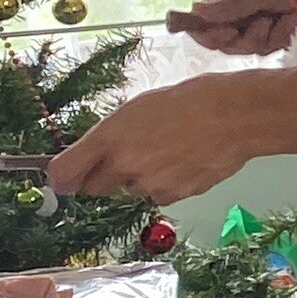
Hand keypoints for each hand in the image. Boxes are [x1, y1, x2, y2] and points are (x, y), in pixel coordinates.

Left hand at [47, 75, 260, 205]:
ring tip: (168, 152)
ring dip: (140, 178)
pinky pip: (157, 195)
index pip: (64, 172)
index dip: (61, 178)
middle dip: (104, 176)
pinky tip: (184, 162)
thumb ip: (107, 138)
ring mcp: (148, 184)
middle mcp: (123, 165)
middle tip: (128, 156)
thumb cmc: (187, 101)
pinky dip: (165, 183)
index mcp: (109, 137)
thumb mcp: (137, 109)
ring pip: (130, 190)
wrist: (236, 116)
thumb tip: (87, 161)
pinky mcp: (173, 196)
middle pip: (94, 188)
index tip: (64, 179)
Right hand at [166, 0, 296, 57]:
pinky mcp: (278, 32)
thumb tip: (195, 11)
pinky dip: (286, 35)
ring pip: (251, 48)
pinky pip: (273, 46)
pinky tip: (296, 21)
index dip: (207, 35)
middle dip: (248, 38)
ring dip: (271, 35)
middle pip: (226, 43)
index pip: (201, 24)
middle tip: (266, 22)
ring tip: (287, 16)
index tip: (228, 33)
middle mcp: (238, 11)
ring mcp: (258, 23)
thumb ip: (232, 3)